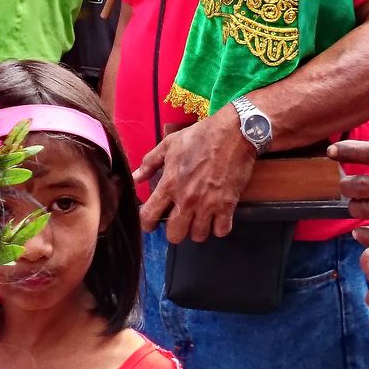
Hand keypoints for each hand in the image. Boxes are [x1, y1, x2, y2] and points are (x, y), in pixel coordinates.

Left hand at [133, 104, 254, 242]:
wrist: (233, 133)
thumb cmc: (199, 136)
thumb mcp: (169, 143)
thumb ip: (150, 162)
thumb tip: (135, 178)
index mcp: (169, 184)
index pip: (149, 217)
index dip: (147, 224)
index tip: (151, 222)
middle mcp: (186, 200)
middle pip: (174, 235)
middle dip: (174, 230)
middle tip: (178, 219)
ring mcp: (208, 205)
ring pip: (198, 236)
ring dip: (197, 228)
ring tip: (199, 217)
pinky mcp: (228, 206)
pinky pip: (221, 231)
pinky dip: (219, 227)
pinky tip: (217, 216)